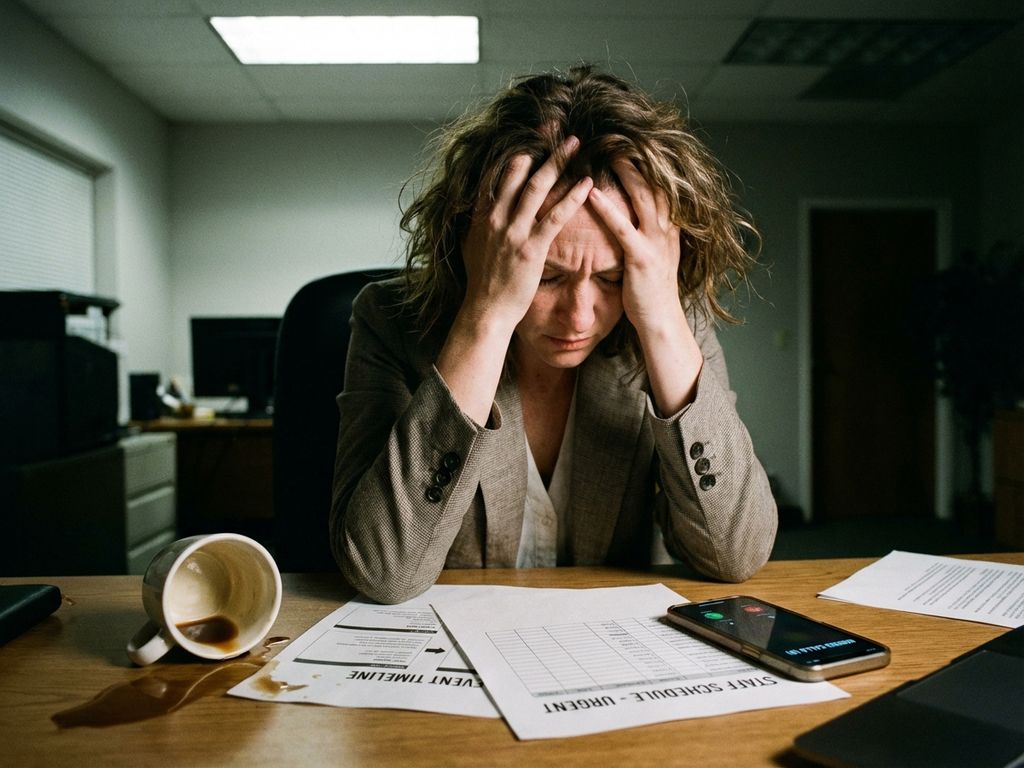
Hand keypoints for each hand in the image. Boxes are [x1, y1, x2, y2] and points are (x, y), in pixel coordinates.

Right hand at [460, 137, 592, 331]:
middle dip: (539, 146)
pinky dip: (572, 196)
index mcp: (481, 216)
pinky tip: (587, 182)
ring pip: (537, 187)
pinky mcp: (531, 248)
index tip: (532, 135)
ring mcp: (513, 232)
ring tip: (576, 144)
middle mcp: (495, 218)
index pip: (498, 174)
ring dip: (558, 162)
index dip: (517, 151)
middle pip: (518, 171)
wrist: (486, 312)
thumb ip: (478, 224)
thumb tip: (479, 209)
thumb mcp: (472, 247)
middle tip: (557, 126)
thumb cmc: (483, 284)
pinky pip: (555, 216)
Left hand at [589, 160, 701, 413]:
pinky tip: (590, 193)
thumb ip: (642, 228)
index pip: (656, 181)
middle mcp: (666, 227)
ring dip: (622, 171)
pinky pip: (623, 228)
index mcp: (667, 224)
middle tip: (613, 128)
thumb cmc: (649, 290)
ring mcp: (656, 242)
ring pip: (641, 197)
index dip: (641, 158)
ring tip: (602, 147)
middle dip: (634, 154)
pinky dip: (608, 209)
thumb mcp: (649, 252)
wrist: (660, 323)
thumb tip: (630, 208)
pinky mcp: (641, 258)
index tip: (623, 135)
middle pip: (652, 180)